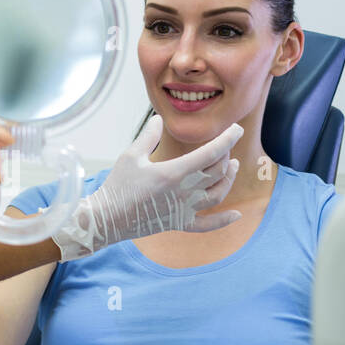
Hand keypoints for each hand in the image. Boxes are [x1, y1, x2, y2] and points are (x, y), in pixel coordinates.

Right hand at [49, 114, 243, 261]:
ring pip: (218, 194)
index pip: (211, 152)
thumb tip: (158, 119)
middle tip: (225, 145)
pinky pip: (207, 225)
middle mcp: (184, 192)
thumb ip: (148, 136)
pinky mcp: (180, 223)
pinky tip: (237, 216)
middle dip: (226, 154)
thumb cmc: (118, 185)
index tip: (236, 129)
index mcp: (174, 172)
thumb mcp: (131, 155)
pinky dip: (223, 221)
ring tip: (232, 166)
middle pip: (217, 171)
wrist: (107, 219)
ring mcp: (184, 210)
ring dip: (229, 179)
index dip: (228, 139)